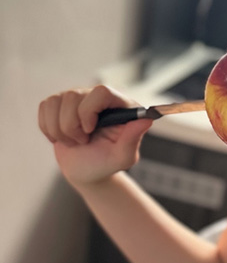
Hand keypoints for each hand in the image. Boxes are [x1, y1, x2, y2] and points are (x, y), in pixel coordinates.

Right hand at [38, 85, 152, 187]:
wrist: (87, 170)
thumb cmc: (107, 163)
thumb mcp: (122, 157)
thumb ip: (132, 139)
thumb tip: (146, 120)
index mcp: (120, 105)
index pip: (102, 92)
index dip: (89, 110)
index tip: (89, 130)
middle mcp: (98, 97)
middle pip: (74, 96)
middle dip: (72, 126)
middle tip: (83, 141)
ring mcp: (78, 98)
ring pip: (55, 102)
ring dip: (60, 130)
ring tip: (74, 141)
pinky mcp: (60, 103)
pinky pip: (44, 107)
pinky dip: (49, 128)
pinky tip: (62, 137)